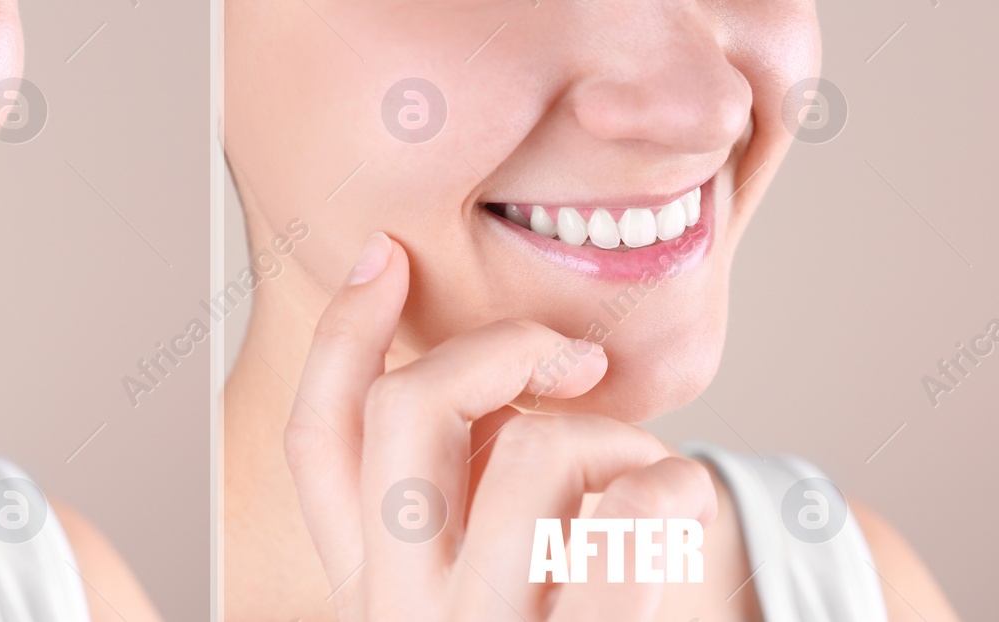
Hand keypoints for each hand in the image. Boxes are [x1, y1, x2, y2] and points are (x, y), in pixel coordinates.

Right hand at [284, 232, 716, 620]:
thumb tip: (475, 369)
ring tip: (638, 474)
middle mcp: (405, 609)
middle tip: (560, 357)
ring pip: (533, 450)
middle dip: (496, 350)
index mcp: (365, 582)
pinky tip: (680, 501)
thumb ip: (447, 493)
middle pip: (409, 415)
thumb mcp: (466, 577)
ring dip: (607, 432)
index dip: (344, 337)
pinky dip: (669, 485)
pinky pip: (631, 519)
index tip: (386, 257)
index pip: (317, 438)